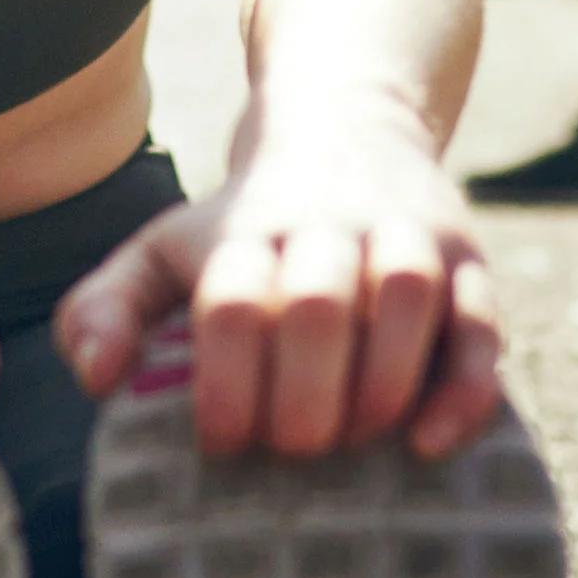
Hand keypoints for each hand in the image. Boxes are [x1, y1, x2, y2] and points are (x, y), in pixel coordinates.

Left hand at [53, 115, 503, 458]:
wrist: (343, 124)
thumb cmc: (239, 225)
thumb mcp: (162, 251)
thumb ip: (106, 308)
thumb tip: (96, 379)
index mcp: (242, 232)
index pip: (230, 304)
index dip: (226, 385)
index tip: (221, 444)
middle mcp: (324, 226)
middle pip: (318, 304)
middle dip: (303, 396)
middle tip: (291, 453)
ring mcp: (403, 236)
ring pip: (407, 299)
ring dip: (382, 386)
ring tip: (354, 443)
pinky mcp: (468, 258)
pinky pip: (481, 322)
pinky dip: (462, 389)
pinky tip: (428, 443)